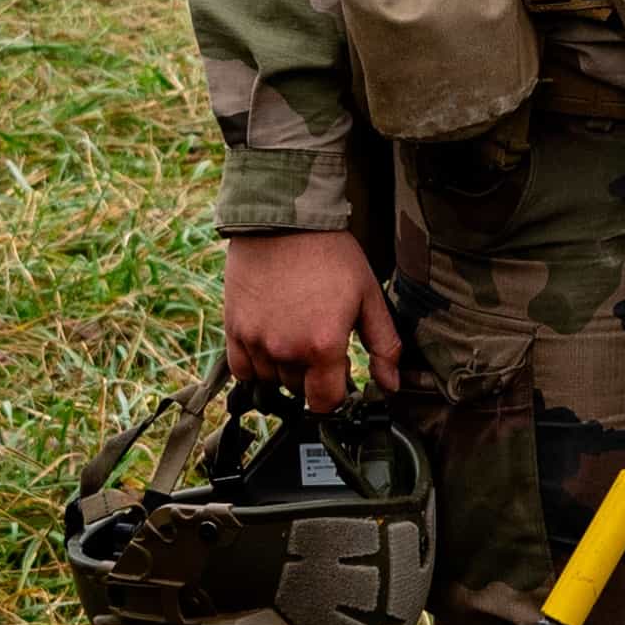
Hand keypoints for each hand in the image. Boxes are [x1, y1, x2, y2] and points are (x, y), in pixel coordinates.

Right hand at [224, 223, 386, 404]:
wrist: (284, 222)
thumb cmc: (330, 255)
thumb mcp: (369, 297)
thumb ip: (383, 346)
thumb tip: (390, 386)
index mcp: (323, 346)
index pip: (325, 402)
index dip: (336, 393)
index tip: (338, 376)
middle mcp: (286, 349)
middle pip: (298, 391)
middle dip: (312, 376)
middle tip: (318, 343)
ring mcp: (256, 341)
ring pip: (271, 381)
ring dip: (284, 369)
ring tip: (295, 335)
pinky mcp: (234, 329)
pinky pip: (242, 369)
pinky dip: (256, 365)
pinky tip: (270, 343)